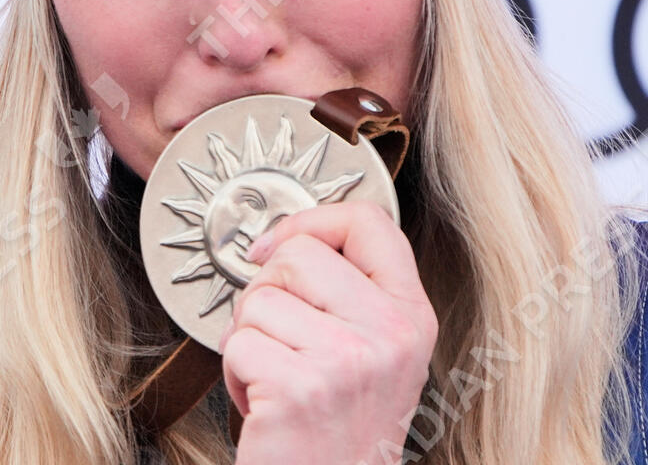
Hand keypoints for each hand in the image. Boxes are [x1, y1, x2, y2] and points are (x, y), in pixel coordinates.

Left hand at [220, 201, 437, 464]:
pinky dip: (236, 375)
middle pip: (297, 255)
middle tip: (279, 338)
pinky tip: (265, 402)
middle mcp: (389, 333)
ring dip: (248, 340)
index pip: (370, 221)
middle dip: (266, 292)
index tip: (278, 245)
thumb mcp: (374, 351)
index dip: (312, 220)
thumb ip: (350, 292)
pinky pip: (237, 344)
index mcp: (411, 314)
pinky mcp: (299, 387)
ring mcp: (347, 359)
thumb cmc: (341, 428)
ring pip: (258, 299)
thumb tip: (284, 241)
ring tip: (277, 377)